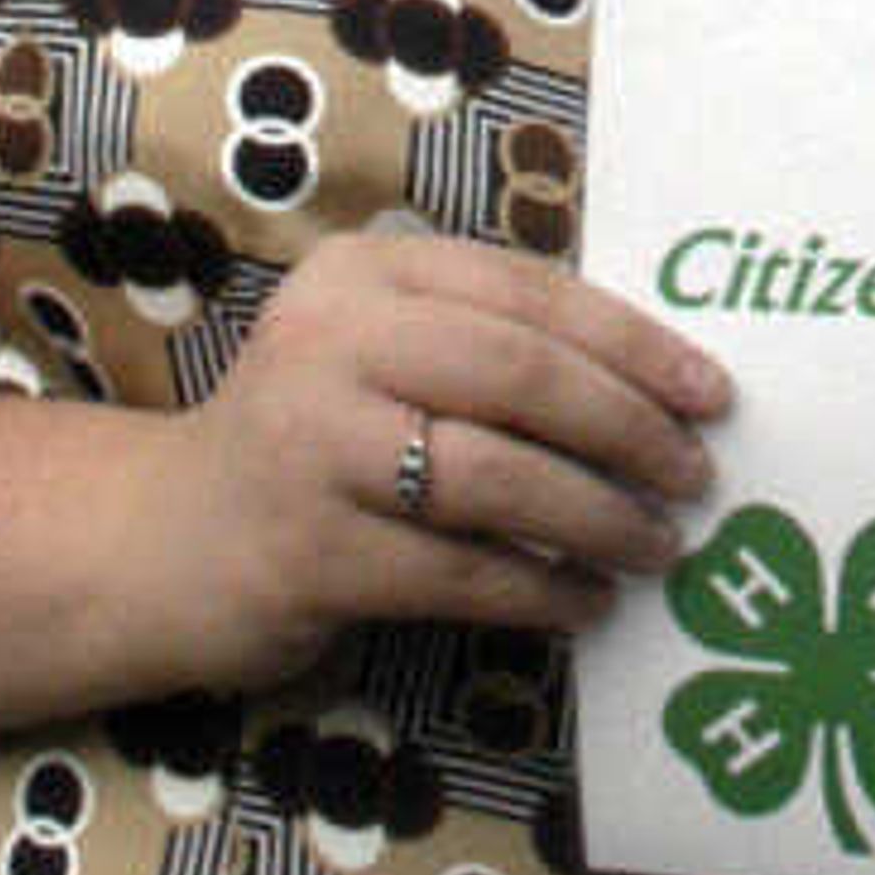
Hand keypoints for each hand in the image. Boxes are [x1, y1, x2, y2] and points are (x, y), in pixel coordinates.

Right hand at [146, 226, 729, 689]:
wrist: (163, 542)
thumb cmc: (313, 441)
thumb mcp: (382, 354)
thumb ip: (486, 346)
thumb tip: (658, 385)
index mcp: (366, 272)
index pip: (529, 292)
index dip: (633, 343)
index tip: (710, 392)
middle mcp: (331, 341)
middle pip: (520, 374)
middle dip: (628, 427)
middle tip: (694, 476)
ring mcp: (311, 445)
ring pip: (496, 477)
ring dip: (597, 517)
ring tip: (655, 546)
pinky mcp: (307, 550)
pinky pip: (457, 570)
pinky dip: (539, 589)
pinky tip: (584, 603)